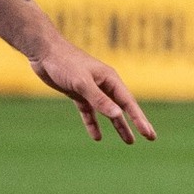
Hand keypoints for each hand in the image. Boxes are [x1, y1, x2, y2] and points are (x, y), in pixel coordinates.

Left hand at [26, 38, 155, 143]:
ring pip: (108, 112)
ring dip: (118, 126)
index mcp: (111, 80)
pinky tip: (97, 137)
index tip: (149, 134)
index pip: (128, 104)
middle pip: (123, 108)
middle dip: (136, 123)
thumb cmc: (65, 62)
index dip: (140, 120)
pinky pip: (89, 112)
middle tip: (150, 137)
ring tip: (129, 141)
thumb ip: (99, 99)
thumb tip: (118, 115)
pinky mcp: (78, 93)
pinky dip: (93, 124)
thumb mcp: (82, 82)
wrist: (43, 51)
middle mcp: (104, 85)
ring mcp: (91, 90)